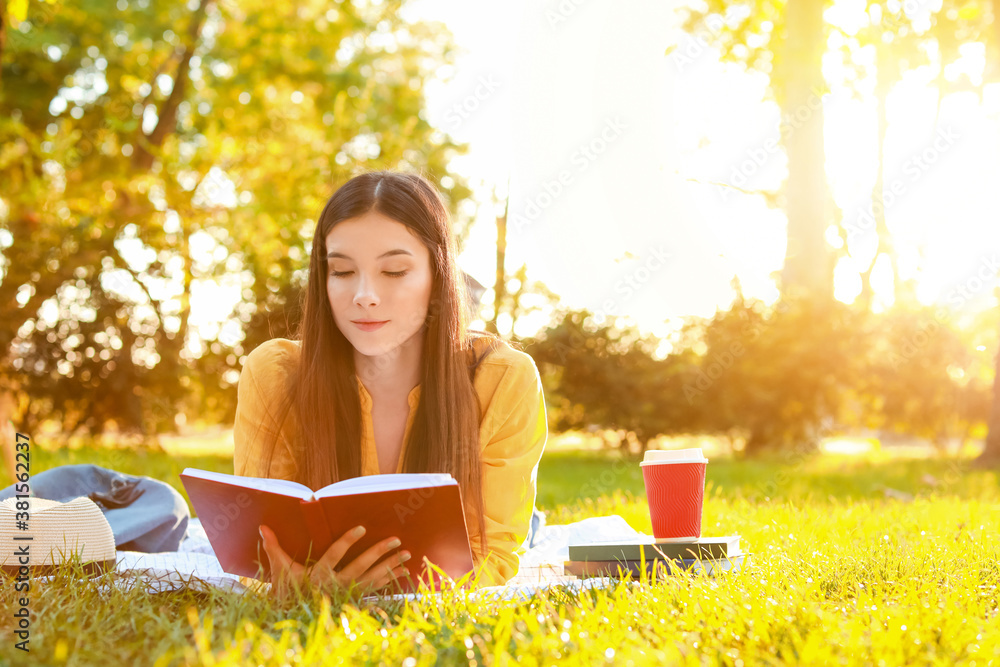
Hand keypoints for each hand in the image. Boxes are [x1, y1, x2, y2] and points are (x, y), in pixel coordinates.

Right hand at [258, 524, 410, 599]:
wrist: (295, 615)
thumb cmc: (288, 589)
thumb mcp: (281, 569)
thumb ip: (275, 547)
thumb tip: (263, 526)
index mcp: (318, 576)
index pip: (334, 556)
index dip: (347, 542)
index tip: (362, 528)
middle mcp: (335, 585)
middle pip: (360, 567)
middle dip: (379, 552)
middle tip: (395, 538)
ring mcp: (347, 593)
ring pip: (373, 578)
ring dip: (391, 565)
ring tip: (406, 553)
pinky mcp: (355, 597)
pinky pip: (376, 588)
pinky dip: (390, 580)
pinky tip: (403, 572)